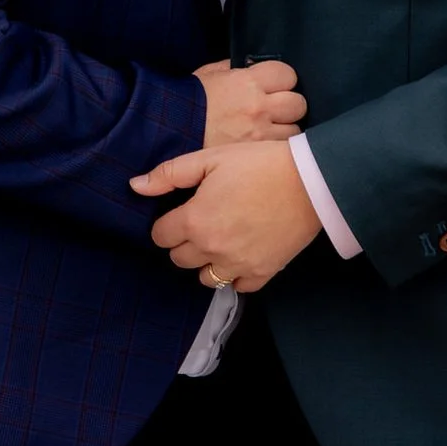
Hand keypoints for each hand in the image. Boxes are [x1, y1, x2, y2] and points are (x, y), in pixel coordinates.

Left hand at [130, 141, 322, 292]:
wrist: (311, 181)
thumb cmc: (258, 163)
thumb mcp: (210, 158)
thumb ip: (169, 175)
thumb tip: (134, 187)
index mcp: (195, 220)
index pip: (160, 236)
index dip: (166, 223)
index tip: (180, 212)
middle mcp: (212, 249)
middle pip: (179, 259)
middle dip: (183, 242)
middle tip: (200, 222)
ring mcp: (238, 265)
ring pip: (205, 278)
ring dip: (206, 262)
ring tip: (219, 239)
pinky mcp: (263, 273)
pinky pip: (237, 287)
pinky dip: (235, 275)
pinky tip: (240, 253)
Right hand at [194, 59, 304, 146]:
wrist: (170, 130)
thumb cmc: (189, 100)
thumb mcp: (210, 74)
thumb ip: (235, 68)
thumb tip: (252, 66)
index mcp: (247, 81)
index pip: (287, 74)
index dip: (282, 79)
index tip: (274, 85)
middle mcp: (258, 106)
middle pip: (298, 103)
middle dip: (288, 105)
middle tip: (275, 109)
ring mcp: (259, 132)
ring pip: (294, 129)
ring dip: (284, 129)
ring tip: (269, 129)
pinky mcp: (255, 153)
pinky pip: (280, 148)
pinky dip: (276, 146)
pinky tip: (264, 144)